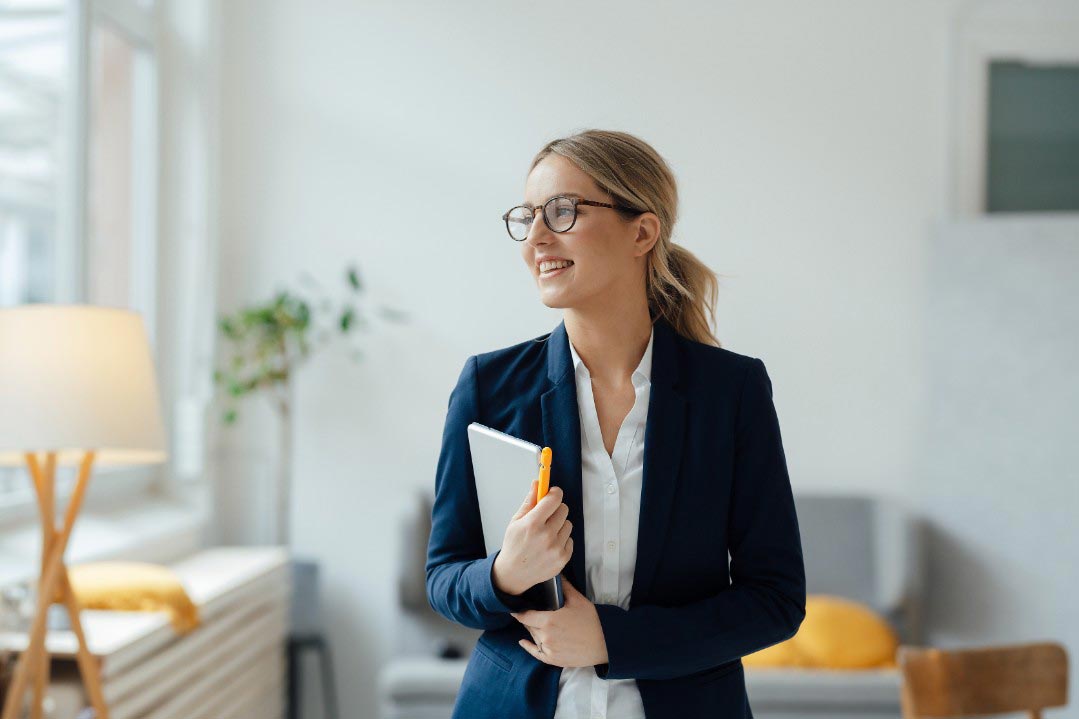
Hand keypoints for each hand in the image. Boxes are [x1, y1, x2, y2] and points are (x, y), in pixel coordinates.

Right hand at [492, 480, 572, 595]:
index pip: (554, 499)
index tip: (552, 493)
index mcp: (533, 524)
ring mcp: (556, 548)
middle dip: (555, 510)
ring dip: (559, 525)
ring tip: (546, 533)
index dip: (554, 493)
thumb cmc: (514, 546)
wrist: (514, 573)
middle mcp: (546, 535)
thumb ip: (529, 502)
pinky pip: (570, 539)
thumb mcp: (516, 521)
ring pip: (568, 524)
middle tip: (546, 516)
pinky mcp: (563, 558)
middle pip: (563, 509)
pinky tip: (550, 545)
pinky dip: (562, 540)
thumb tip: (537, 483)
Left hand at [512, 575, 608, 667]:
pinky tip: (522, 641)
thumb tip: (555, 574)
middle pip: (529, 626)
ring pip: (533, 637)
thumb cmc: (591, 621)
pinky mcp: (553, 659)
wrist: (604, 644)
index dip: (519, 611)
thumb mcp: (578, 600)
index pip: (525, 615)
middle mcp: (545, 636)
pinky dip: (527, 647)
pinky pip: (535, 653)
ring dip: (534, 630)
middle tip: (532, 613)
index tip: (513, 606)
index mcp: (548, 620)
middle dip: (529, 619)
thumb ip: (563, 587)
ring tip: (539, 624)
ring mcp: (548, 649)